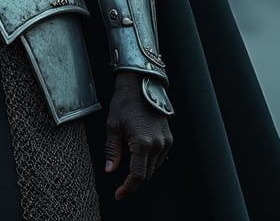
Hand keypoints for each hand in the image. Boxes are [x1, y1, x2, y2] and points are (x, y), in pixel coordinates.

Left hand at [104, 71, 172, 199]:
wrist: (140, 84)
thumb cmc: (124, 102)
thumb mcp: (113, 126)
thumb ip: (112, 151)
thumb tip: (110, 170)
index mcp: (142, 143)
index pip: (137, 175)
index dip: (128, 188)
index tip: (119, 194)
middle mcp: (158, 144)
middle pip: (147, 173)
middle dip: (134, 179)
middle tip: (120, 180)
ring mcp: (166, 141)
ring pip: (155, 166)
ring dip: (142, 168)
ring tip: (128, 157)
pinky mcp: (169, 137)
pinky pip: (160, 157)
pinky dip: (150, 159)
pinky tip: (139, 151)